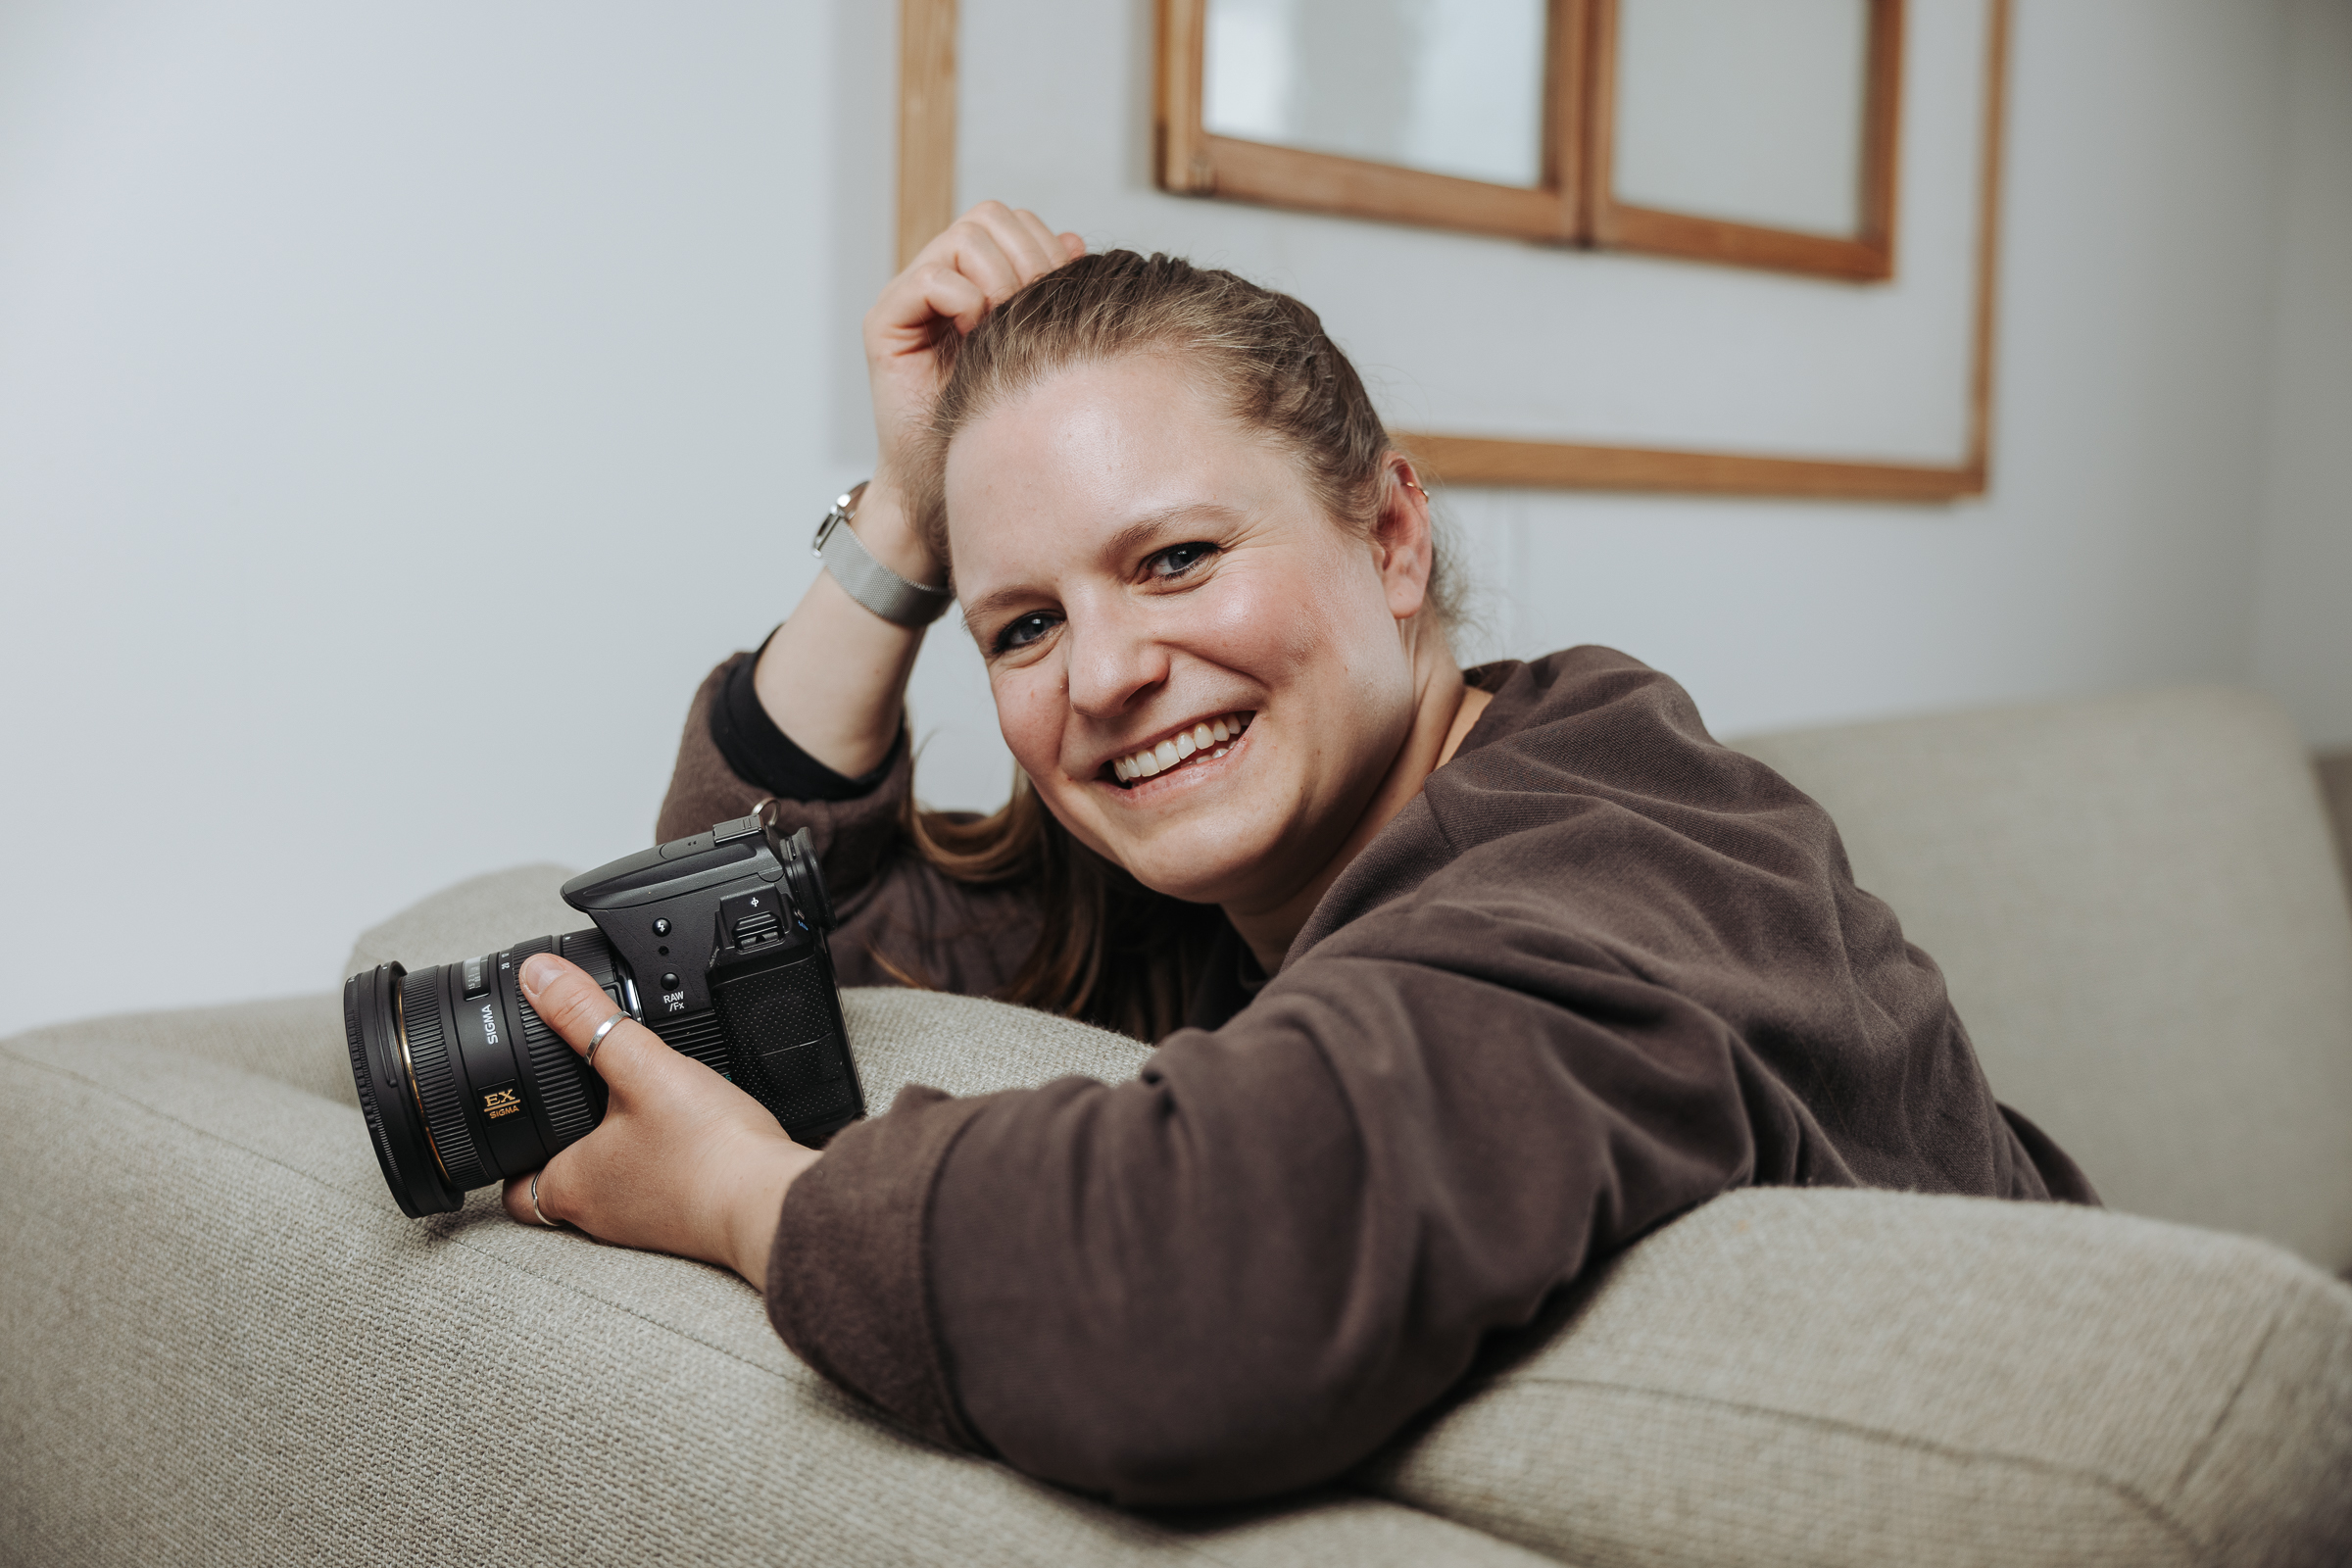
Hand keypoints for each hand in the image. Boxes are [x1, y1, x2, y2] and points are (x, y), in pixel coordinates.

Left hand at [501, 953, 818, 1292]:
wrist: (772, 1201)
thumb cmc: (708, 1152)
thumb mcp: (642, 1067)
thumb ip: (589, 1019)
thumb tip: (540, 977)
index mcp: (573, 1185)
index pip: (511, 1188)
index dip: (504, 1156)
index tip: (512, 1120)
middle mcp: (601, 1213)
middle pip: (557, 1186)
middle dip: (558, 1145)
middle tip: (565, 1102)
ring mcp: (644, 1222)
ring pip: (608, 1187)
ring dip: (610, 1153)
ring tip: (623, 1109)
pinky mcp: (684, 1217)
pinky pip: (654, 1188)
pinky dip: (655, 1160)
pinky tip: (678, 1131)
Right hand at [863, 201, 1082, 498]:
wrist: (949, 479)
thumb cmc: (996, 422)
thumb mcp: (1037, 348)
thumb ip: (1049, 292)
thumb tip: (1073, 241)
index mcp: (976, 277)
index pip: (1012, 220)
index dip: (1043, 247)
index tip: (1059, 298)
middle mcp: (939, 277)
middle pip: (989, 217)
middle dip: (1026, 259)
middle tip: (1032, 313)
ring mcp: (908, 297)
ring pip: (964, 239)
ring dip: (998, 281)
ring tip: (1001, 329)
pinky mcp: (885, 323)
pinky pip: (930, 280)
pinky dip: (963, 302)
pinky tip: (973, 339)